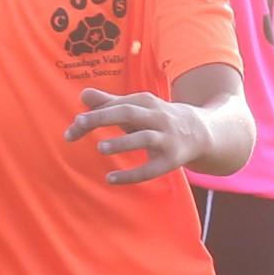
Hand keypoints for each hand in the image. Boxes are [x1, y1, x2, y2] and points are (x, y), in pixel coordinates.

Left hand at [65, 87, 203, 185]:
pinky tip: (110, 179)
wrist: (201, 132)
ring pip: (144, 138)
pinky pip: (151, 169)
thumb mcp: (137, 108)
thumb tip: (83, 95)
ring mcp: (166, 139)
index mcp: (145, 103)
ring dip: (122, 143)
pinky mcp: (171, 160)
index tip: (72, 127)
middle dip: (103, 118)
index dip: (93, 115)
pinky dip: (131, 175)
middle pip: (128, 113)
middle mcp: (157, 118)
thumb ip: (109, 103)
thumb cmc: (158, 119)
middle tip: (78, 125)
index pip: (115, 106)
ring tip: (100, 148)